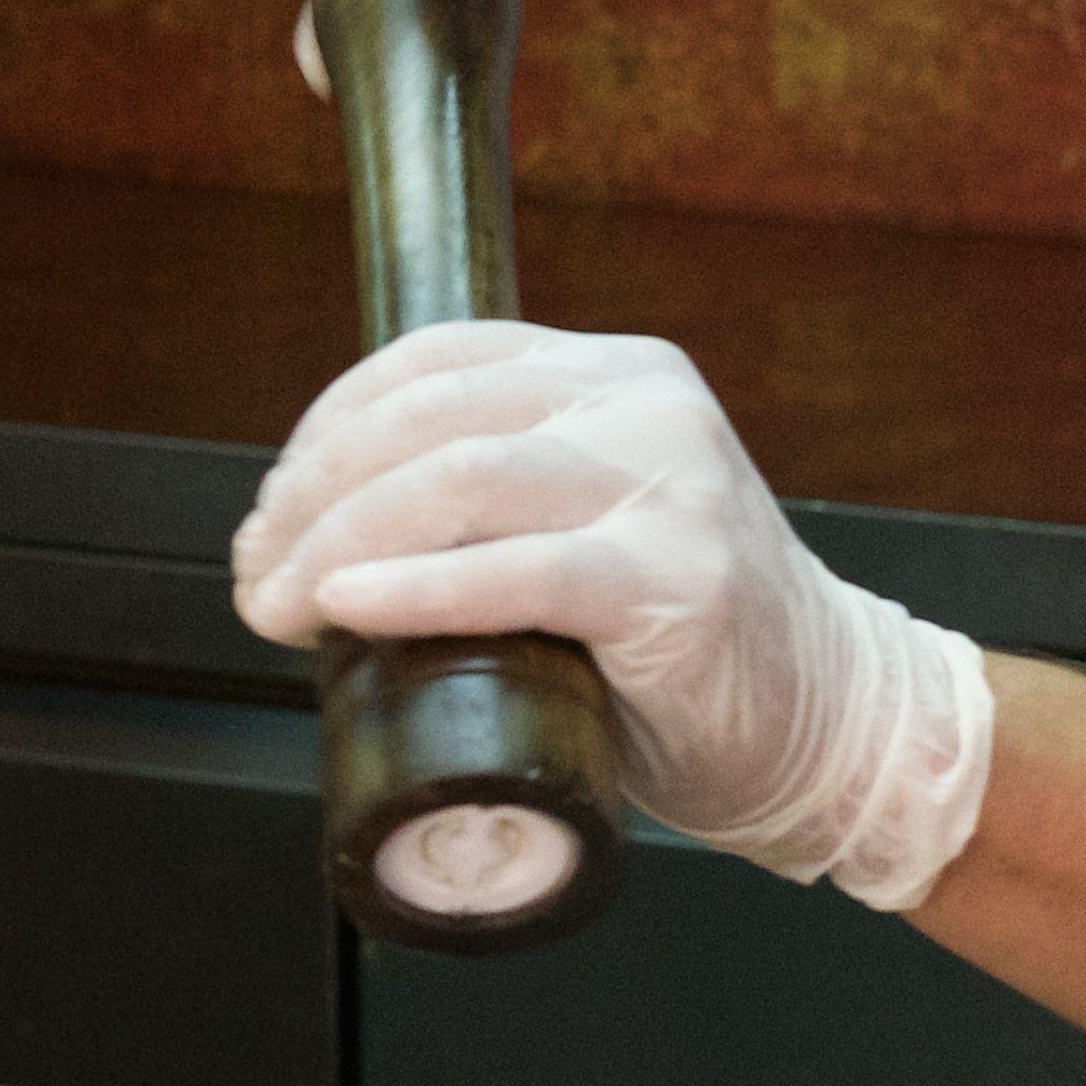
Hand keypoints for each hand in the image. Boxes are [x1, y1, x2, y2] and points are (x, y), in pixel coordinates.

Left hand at [234, 323, 995, 909]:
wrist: (830, 722)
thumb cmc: (686, 645)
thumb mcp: (589, 525)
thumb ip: (497, 498)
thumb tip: (321, 537)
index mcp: (617, 373)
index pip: (434, 363)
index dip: (325, 429)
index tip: (269, 513)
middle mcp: (646, 406)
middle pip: (429, 420)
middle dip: (310, 498)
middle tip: (255, 575)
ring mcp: (669, 488)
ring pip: (459, 479)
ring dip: (337, 544)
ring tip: (279, 604)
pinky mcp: (677, 581)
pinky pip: (521, 573)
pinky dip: (417, 589)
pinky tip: (350, 608)